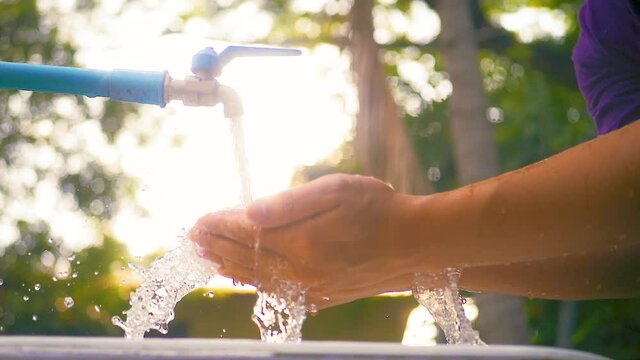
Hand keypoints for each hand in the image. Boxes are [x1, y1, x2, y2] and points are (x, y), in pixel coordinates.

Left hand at [190, 174, 424, 307]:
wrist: (416, 244)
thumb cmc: (379, 209)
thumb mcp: (336, 191)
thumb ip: (289, 204)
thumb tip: (249, 212)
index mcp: (301, 243)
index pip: (247, 234)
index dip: (220, 225)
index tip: (199, 220)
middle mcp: (301, 272)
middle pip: (247, 259)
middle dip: (217, 246)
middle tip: (192, 239)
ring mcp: (311, 288)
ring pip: (258, 278)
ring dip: (229, 266)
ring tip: (208, 257)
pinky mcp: (323, 296)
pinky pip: (277, 292)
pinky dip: (254, 282)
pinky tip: (244, 277)